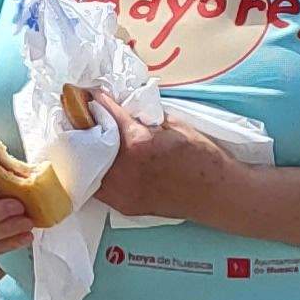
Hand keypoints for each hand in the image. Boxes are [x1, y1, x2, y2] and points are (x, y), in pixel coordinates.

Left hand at [93, 97, 243, 226]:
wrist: (218, 193)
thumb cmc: (203, 156)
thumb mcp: (174, 125)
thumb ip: (145, 118)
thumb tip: (125, 109)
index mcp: (138, 142)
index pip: (108, 115)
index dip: (97, 101)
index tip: (88, 93)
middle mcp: (124, 168)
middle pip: (91, 142)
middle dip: (86, 126)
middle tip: (81, 115)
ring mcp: (123, 190)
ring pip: (91, 167)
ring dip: (88, 152)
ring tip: (86, 139)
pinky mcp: (124, 205)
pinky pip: (100, 187)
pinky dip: (97, 172)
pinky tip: (98, 163)